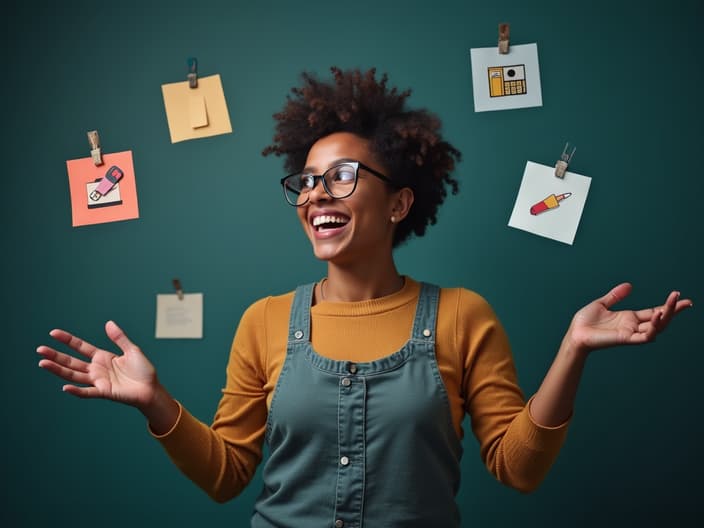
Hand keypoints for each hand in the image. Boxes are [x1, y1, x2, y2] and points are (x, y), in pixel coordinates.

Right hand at [37, 320, 157, 409]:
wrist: (152, 389)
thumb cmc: (143, 370)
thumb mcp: (132, 350)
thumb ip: (119, 338)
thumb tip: (108, 323)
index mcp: (102, 357)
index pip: (80, 347)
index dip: (67, 340)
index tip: (53, 333)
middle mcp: (96, 369)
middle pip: (72, 361)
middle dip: (55, 356)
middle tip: (40, 350)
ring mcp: (98, 381)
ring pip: (74, 375)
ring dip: (58, 370)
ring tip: (42, 363)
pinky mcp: (104, 392)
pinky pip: (87, 392)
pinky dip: (76, 390)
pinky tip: (65, 386)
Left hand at [567, 283, 692, 353]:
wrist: (575, 333)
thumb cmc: (585, 322)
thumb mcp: (602, 304)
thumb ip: (616, 296)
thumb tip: (629, 285)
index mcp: (629, 318)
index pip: (654, 311)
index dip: (667, 306)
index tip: (679, 297)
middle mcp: (633, 326)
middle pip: (660, 320)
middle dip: (673, 311)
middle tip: (686, 302)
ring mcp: (631, 333)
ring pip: (656, 327)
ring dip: (667, 316)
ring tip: (675, 303)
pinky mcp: (625, 339)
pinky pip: (645, 336)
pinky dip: (653, 327)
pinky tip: (657, 315)